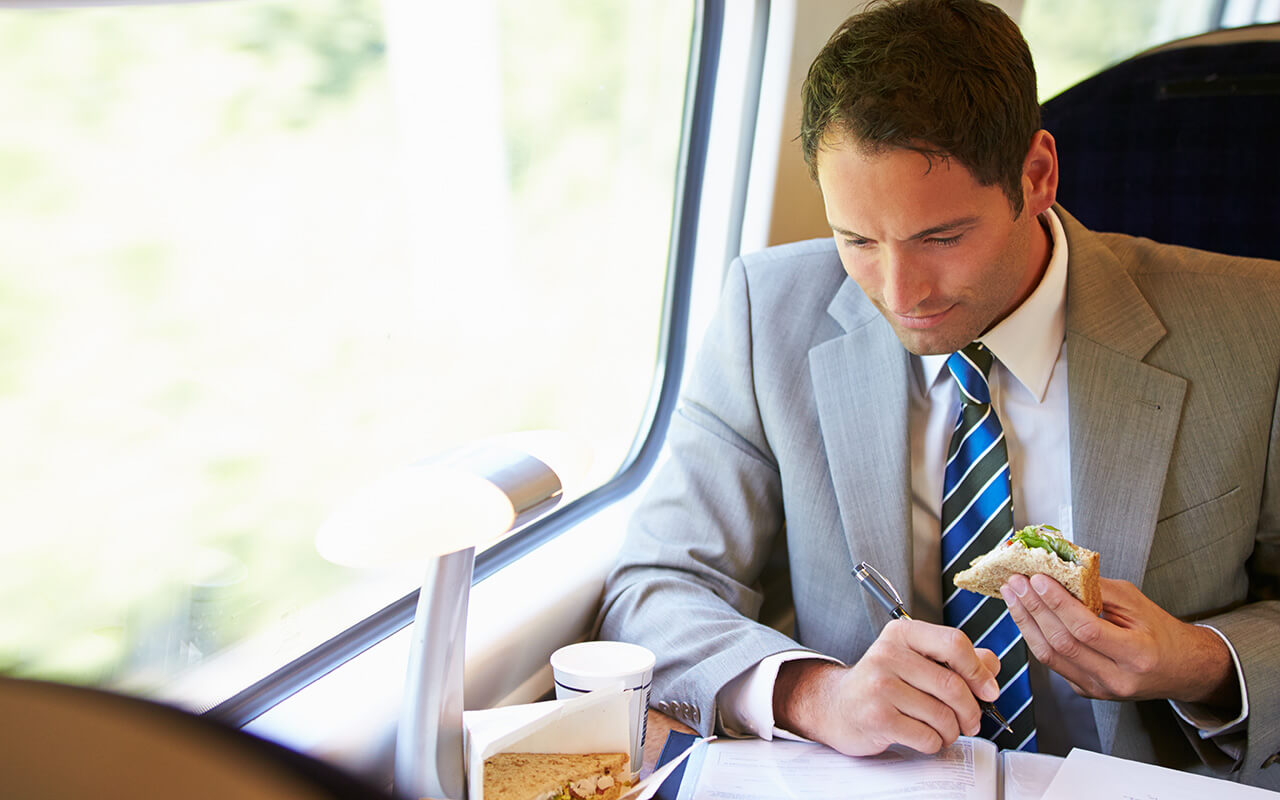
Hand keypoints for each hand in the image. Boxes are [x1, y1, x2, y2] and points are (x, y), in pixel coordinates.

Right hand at [773, 619, 1000, 755]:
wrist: (837, 706)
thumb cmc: (882, 684)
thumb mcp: (915, 661)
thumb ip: (955, 659)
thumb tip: (991, 665)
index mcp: (902, 634)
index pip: (954, 643)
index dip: (979, 671)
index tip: (989, 690)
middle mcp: (888, 654)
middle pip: (952, 685)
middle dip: (971, 711)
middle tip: (971, 721)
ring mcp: (879, 685)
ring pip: (942, 715)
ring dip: (952, 731)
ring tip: (943, 730)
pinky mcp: (877, 717)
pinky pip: (926, 736)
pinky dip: (934, 743)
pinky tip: (924, 737)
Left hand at [1001, 574, 1237, 708]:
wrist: (1180, 669)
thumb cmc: (1161, 633)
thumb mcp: (1138, 604)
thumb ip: (1098, 590)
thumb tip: (1059, 572)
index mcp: (1137, 655)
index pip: (1086, 628)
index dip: (1058, 603)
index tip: (1038, 579)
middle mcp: (1116, 678)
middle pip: (1062, 643)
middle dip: (1034, 608)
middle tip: (1016, 582)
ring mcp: (1098, 689)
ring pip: (1050, 656)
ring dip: (1025, 622)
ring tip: (1012, 595)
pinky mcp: (1085, 690)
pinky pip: (1053, 662)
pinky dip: (1036, 635)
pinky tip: (1026, 615)